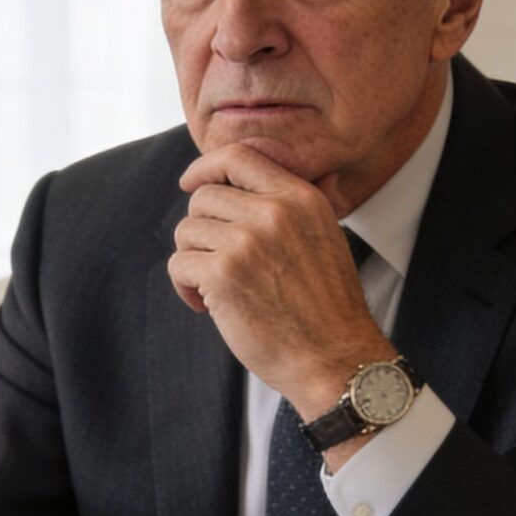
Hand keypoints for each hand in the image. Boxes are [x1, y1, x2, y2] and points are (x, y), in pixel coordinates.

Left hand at [170, 145, 394, 424]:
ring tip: (215, 288)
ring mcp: (247, 241)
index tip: (189, 182)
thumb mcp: (328, 238)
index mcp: (301, 198)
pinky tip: (207, 306)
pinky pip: (180, 264)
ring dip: (193, 261)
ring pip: (187, 231)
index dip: (206, 166)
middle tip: (216, 262)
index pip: (240, 156)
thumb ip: (305, 201)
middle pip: (204, 197)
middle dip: (201, 230)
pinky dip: (185, 287)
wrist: (335, 359)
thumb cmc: (327, 308)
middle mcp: (275, 212)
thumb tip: (295, 165)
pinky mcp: (223, 274)